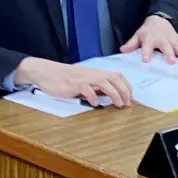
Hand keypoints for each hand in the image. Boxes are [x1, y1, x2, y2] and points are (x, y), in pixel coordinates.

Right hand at [12, 57, 132, 106]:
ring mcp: (83, 78)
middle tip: (127, 104)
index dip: (126, 85)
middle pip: (114, 78)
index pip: (117, 75)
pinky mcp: (73, 84)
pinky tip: (95, 104)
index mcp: (95, 73)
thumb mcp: (83, 81)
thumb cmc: (64, 78)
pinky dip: (93, 96)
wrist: (46, 72)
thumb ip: (95, 87)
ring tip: (118, 104)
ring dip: (114, 94)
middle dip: (124, 91)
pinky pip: (86, 89)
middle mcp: (92, 73)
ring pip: (104, 82)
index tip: (131, 97)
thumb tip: (107, 96)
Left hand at [121, 14, 177, 62]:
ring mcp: (171, 40)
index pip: (147, 47)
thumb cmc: (147, 31)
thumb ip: (131, 44)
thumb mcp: (138, 36)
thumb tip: (122, 50)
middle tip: (172, 62)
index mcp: (150, 39)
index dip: (146, 53)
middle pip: (166, 48)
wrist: (159, 19)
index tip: (146, 60)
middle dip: (169, 54)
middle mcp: (162, 40)